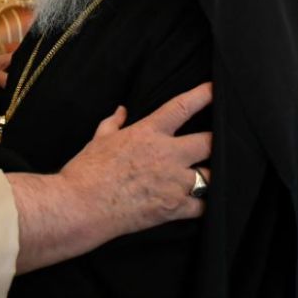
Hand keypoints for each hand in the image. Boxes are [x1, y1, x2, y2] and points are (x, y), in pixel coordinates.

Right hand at [62, 82, 212, 240]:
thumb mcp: (98, 140)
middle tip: (215, 144)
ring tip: (204, 178)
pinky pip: (202, 206)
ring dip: (208, 176)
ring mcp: (173, 182)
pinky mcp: (174, 207)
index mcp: (148, 133)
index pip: (182, 107)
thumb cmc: (86, 171)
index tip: (214, 90)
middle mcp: (167, 154)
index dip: (202, 96)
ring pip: (210, 176)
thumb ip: (113, 123)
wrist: (81, 205)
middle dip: (215, 142)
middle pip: (208, 142)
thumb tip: (121, 110)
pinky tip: (197, 204)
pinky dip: (201, 205)